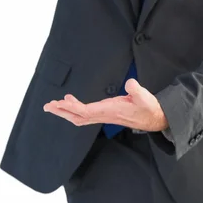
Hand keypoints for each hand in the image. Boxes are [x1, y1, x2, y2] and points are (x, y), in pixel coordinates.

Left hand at [43, 78, 168, 131]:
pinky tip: (70, 103)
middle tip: (48, 106)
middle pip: (78, 117)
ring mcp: (104, 116)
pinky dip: (75, 110)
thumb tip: (130, 83)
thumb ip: (137, 90)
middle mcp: (104, 115)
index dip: (73, 107)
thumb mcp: (145, 97)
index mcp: (110, 110)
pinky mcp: (106, 113)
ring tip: (53, 105)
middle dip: (63, 112)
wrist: (154, 118)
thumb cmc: (149, 108)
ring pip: (80, 117)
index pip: (87, 111)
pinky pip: (86, 115)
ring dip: (66, 112)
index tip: (61, 102)